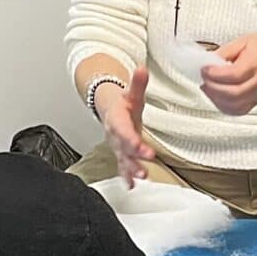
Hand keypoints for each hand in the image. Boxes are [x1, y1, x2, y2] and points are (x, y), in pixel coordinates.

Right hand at [101, 65, 156, 186]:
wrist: (111, 112)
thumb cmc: (124, 104)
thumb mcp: (132, 94)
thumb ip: (138, 84)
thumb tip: (142, 68)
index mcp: (117, 120)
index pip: (124, 132)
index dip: (133, 141)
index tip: (143, 149)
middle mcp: (116, 136)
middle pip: (124, 149)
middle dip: (134, 160)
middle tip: (145, 170)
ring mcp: (118, 147)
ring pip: (123, 160)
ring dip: (131, 171)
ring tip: (141, 178)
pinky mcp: (121, 155)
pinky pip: (122, 167)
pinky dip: (126, 178)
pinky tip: (131, 187)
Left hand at [199, 36, 256, 116]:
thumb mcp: (243, 41)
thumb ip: (225, 51)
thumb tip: (209, 60)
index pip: (235, 74)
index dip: (216, 74)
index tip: (205, 69)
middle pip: (234, 93)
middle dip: (213, 88)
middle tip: (204, 79)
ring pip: (235, 105)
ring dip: (216, 99)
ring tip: (207, 88)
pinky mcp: (254, 102)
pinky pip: (237, 111)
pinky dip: (223, 107)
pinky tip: (215, 97)